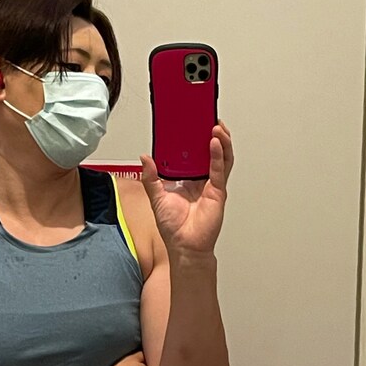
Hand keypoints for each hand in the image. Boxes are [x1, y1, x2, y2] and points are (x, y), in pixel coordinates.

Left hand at [139, 120, 233, 257]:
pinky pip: (219, 170)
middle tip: (207, 117)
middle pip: (210, 151)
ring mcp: (211, 185)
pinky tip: (216, 143)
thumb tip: (144, 158)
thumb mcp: (156, 197)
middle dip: (211, 134)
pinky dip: (219, 155)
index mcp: (187, 179)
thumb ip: (150, 177)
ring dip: (220, 141)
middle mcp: (201, 179)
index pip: (193, 153)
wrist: (184, 247)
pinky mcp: (217, 192)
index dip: (194, 138)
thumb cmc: (173, 228)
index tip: (191, 122)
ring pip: (221, 157)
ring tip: (216, 126)